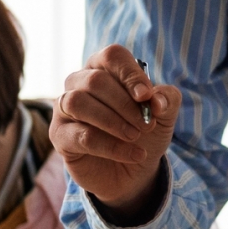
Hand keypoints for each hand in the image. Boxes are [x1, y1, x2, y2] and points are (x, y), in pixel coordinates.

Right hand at [51, 44, 180, 223]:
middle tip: (147, 125)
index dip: (130, 74)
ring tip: (135, 136)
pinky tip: (134, 154)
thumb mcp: (164, 116)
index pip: (112, 56)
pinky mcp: (60, 135)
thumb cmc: (144, 134)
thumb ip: (167, 101)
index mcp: (105, 69)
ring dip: (113, 121)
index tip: (146, 96)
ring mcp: (64, 108)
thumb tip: (157, 100)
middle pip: (95, 80)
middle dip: (126, 105)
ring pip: (78, 102)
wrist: (135, 171)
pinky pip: (81, 135)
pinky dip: (111, 146)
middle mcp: (79, 83)